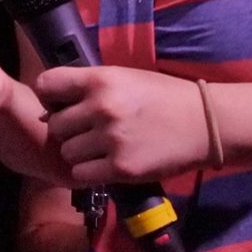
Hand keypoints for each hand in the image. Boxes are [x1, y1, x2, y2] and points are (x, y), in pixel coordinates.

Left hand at [34, 66, 209, 184]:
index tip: (61, 105)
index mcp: (100, 79)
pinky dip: (90, 172)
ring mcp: (111, 139)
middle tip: (89, 131)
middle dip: (67, 130)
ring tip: (101, 148)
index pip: (46, 84)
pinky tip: (107, 164)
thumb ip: (88, 88)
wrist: (204, 124)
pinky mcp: (121, 168)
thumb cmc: (162, 97)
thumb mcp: (124, 78)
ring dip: (79, 153)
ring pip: (67, 151)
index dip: (49, 97)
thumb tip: (49, 106)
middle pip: (54, 124)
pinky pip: (81, 174)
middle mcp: (101, 107)